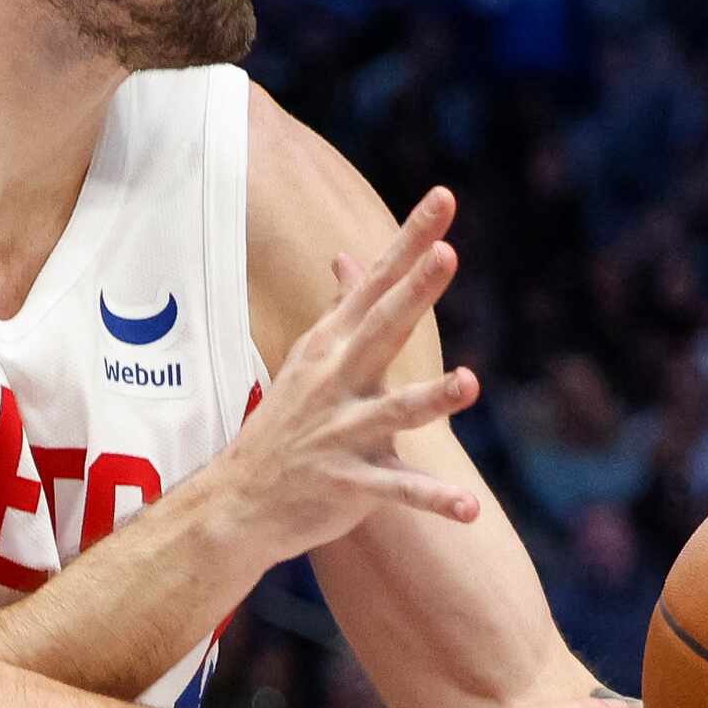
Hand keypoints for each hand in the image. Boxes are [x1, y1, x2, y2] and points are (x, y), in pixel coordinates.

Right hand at [223, 186, 479, 558]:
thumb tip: (352, 259)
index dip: (411, 241)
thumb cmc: (285, 423)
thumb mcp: (310, 358)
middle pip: (382, 329)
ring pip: (393, 412)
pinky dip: (434, 500)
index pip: (377, 282)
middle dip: (415, 292)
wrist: (237, 501)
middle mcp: (336, 381)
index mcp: (332, 346)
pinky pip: (396, 492)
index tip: (444, 198)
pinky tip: (470, 509)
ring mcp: (340, 432)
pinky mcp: (347, 484)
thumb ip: (342, 310)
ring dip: (432, 398)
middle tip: (448, 253)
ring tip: (470, 382)